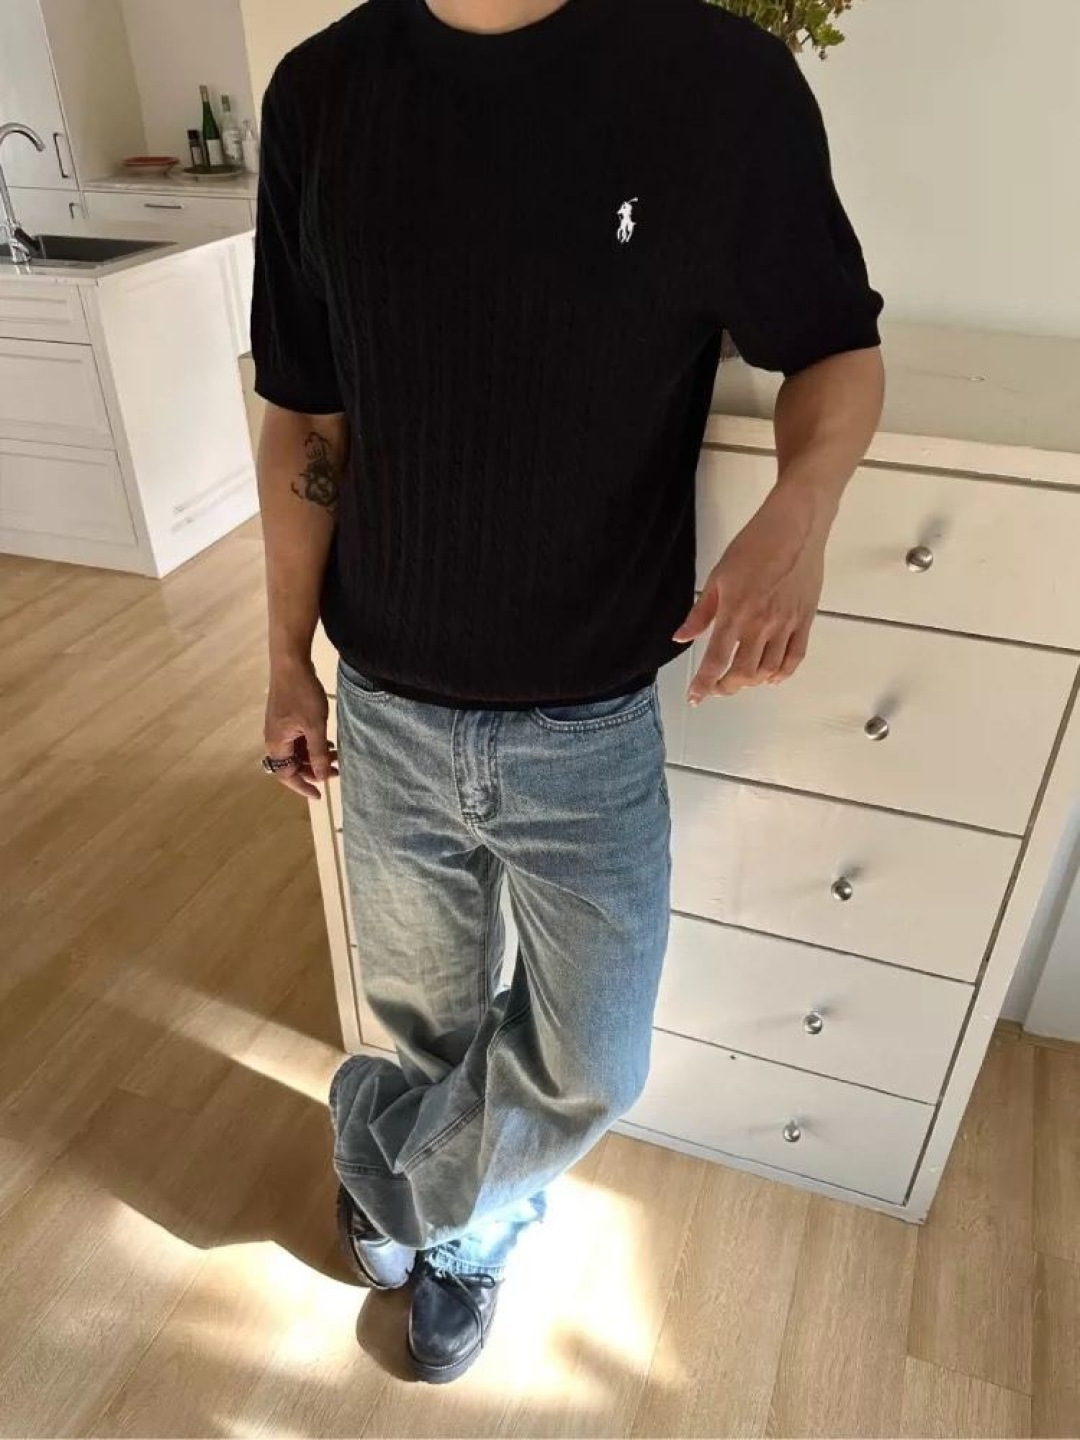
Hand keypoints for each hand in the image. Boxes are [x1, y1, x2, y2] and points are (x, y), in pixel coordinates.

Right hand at [264, 655, 338, 799]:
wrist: (291, 663)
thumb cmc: (301, 694)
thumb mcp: (315, 727)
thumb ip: (318, 754)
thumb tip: (323, 776)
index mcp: (277, 744)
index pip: (287, 775)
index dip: (304, 786)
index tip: (320, 795)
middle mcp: (274, 739)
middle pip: (292, 765)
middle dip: (314, 770)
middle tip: (336, 771)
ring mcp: (279, 728)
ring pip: (297, 752)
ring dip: (315, 757)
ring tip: (336, 756)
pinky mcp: (286, 718)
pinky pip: (298, 739)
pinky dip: (312, 744)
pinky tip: (327, 742)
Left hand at [674, 485, 830, 702]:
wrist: (795, 526)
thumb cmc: (755, 544)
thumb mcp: (719, 576)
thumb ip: (700, 612)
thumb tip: (681, 637)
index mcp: (735, 612)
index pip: (716, 660)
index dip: (703, 684)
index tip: (695, 697)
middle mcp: (761, 624)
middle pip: (743, 672)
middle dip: (726, 687)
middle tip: (717, 686)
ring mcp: (786, 624)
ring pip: (769, 670)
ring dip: (752, 682)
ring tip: (740, 680)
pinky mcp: (805, 620)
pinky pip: (795, 657)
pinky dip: (782, 674)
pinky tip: (771, 677)